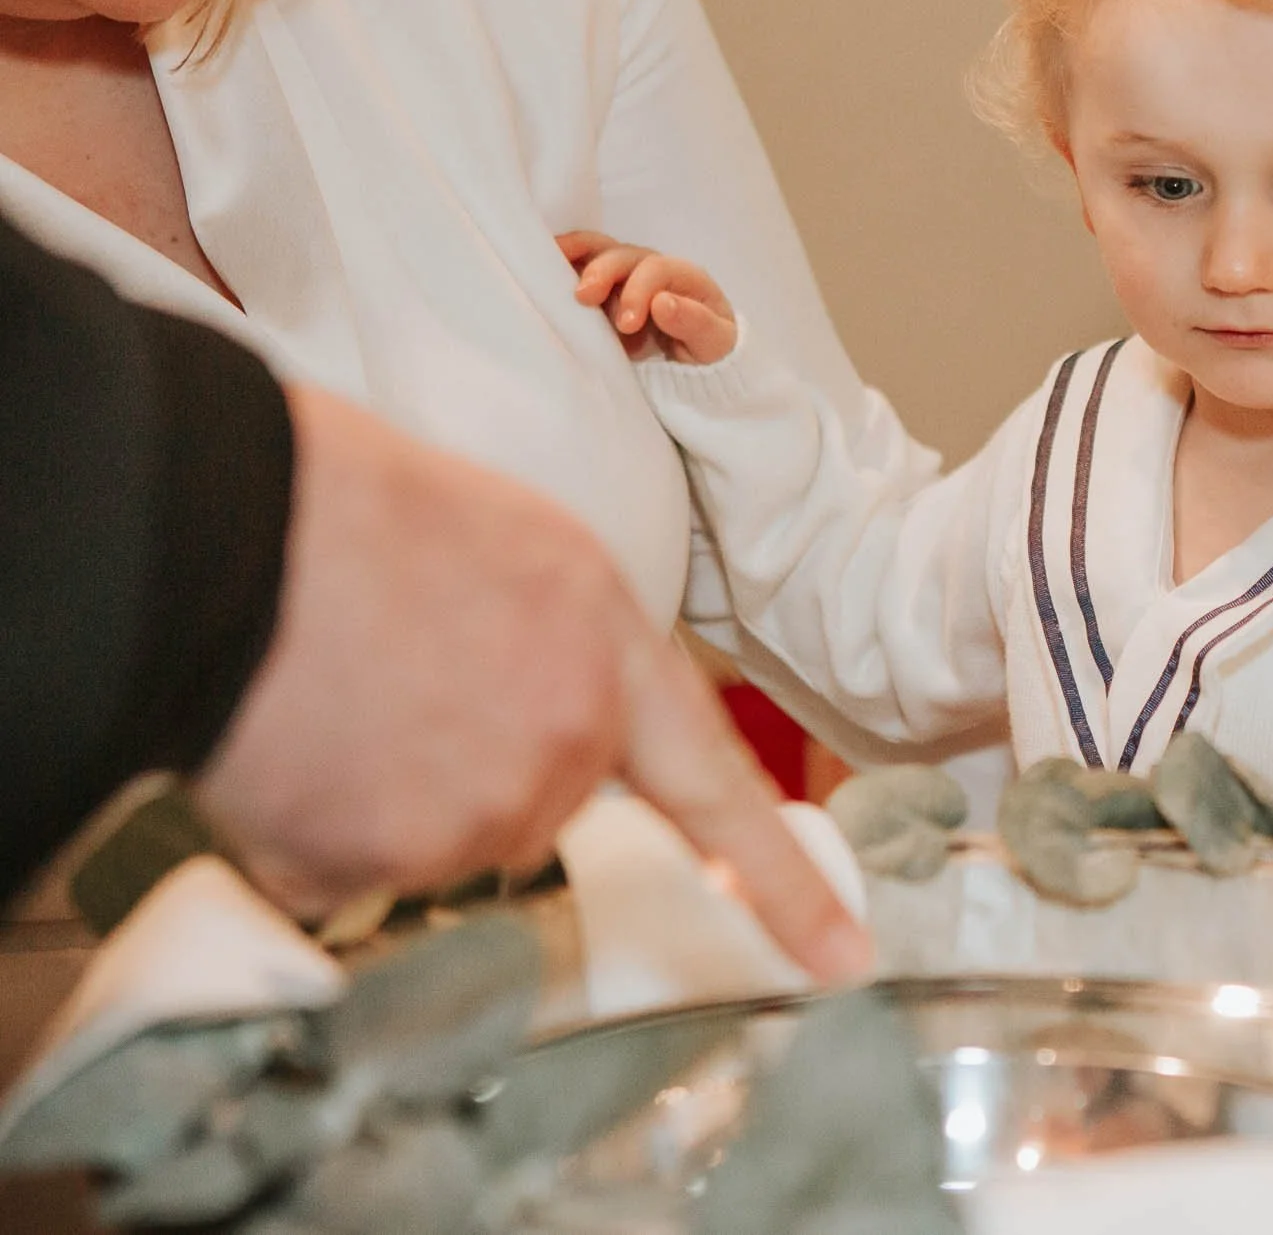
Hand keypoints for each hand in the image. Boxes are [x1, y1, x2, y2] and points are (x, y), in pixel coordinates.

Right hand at [193, 385, 872, 981]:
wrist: (234, 527)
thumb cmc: (360, 511)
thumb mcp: (517, 551)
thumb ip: (563, 647)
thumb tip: (535, 700)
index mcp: (612, 651)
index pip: (715, 787)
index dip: (779, 883)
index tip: (839, 958)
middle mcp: (569, 742)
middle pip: (536, 803)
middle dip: (470, 758)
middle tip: (393, 670)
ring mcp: (483, 809)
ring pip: (439, 839)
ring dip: (384, 791)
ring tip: (334, 687)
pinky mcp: (387, 861)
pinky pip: (344, 870)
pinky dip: (309, 821)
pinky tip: (289, 736)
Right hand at [557, 230, 739, 364]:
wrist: (699, 364)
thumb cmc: (710, 349)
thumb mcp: (715, 343)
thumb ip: (695, 323)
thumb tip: (662, 302)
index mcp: (683, 276)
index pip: (655, 270)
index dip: (637, 291)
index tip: (627, 324)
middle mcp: (651, 267)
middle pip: (622, 255)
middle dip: (600, 271)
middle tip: (583, 297)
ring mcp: (625, 275)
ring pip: (596, 252)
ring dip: (571, 258)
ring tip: (546, 270)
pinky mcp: (604, 288)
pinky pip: (579, 266)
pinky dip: (560, 265)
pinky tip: (538, 272)